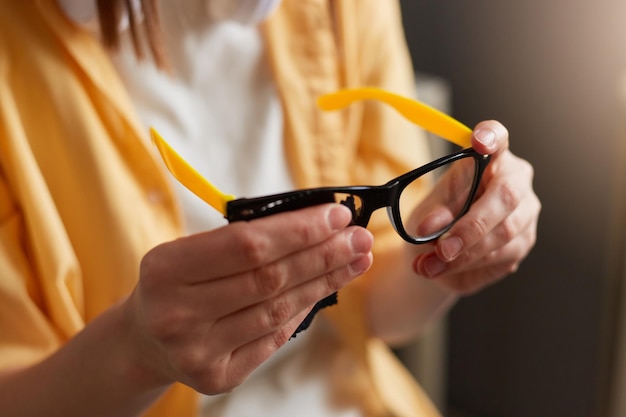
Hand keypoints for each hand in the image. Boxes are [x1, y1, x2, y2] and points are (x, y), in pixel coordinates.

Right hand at [123, 204, 372, 393]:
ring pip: (279, 309)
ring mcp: (197, 351)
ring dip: (324, 281)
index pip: (247, 244)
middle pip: (270, 278)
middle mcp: (177, 314)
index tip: (337, 215)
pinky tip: (326, 288)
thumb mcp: (189, 250)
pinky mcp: (218, 377)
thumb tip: (317, 223)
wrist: (144, 340)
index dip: (298, 229)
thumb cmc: (176, 282)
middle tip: (359, 237)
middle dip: (323, 254)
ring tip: (355, 260)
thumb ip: (244, 238)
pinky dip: (304, 309)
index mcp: (165, 269)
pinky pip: (274, 338)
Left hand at [412, 120, 540, 294]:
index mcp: (489, 158)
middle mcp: (514, 180)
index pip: (498, 139)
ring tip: (429, 265)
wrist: (437, 255)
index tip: (479, 141)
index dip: (492, 137)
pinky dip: (468, 265)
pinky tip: (443, 270)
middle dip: (472, 225)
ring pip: (504, 233)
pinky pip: (501, 256)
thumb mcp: (426, 212)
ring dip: (464, 254)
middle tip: (442, 248)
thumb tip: (431, 227)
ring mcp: (525, 212)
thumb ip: (433, 215)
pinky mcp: (524, 242)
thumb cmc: (435, 220)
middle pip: (505, 195)